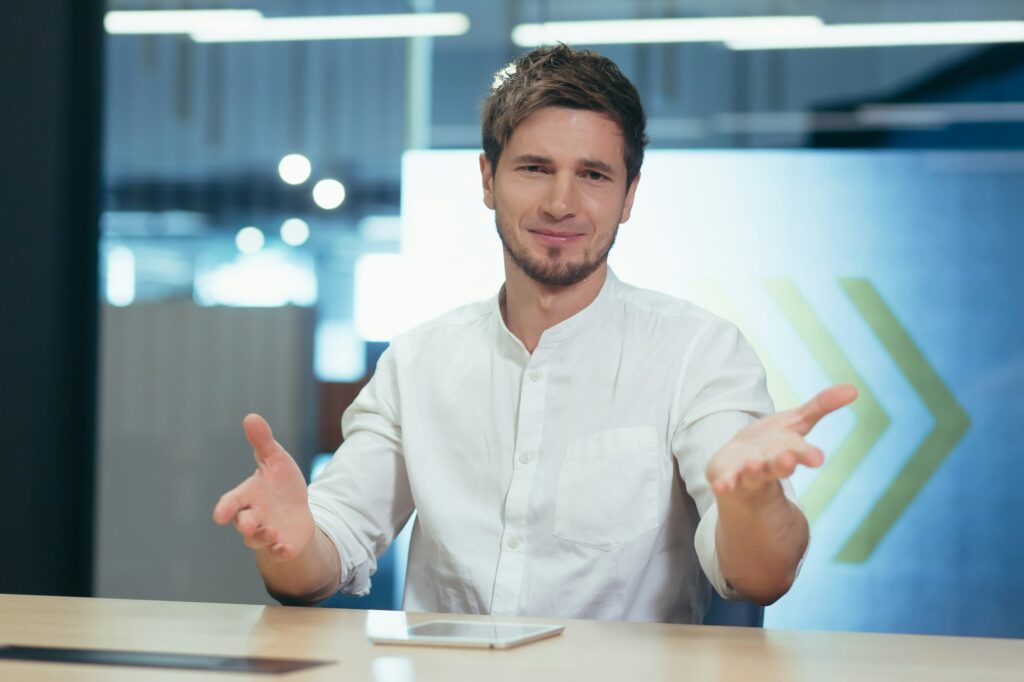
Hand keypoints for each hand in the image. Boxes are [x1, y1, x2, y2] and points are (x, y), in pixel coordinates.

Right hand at [212, 414, 315, 560]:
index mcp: (248, 495)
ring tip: (272, 532)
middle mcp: (253, 516)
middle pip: (243, 523)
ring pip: (257, 540)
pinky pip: (278, 552)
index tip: (219, 515)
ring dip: (262, 537)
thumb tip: (251, 416)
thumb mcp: (276, 460)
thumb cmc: (281, 484)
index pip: (232, 501)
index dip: (225, 508)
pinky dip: (280, 551)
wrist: (297, 512)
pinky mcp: (281, 546)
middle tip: (249, 523)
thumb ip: (263, 442)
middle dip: (245, 524)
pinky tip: (286, 548)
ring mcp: (266, 533)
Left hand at [706, 384, 857, 496]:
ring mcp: (746, 472)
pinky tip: (720, 486)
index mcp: (788, 451)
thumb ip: (821, 406)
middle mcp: (769, 464)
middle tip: (788, 460)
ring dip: (753, 470)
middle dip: (783, 463)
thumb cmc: (772, 442)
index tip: (817, 458)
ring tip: (754, 466)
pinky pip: (725, 481)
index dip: (806, 454)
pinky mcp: (725, 476)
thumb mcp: (795, 421)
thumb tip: (854, 389)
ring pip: (752, 473)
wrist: (740, 464)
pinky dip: (724, 484)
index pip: (800, 452)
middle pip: (778, 464)